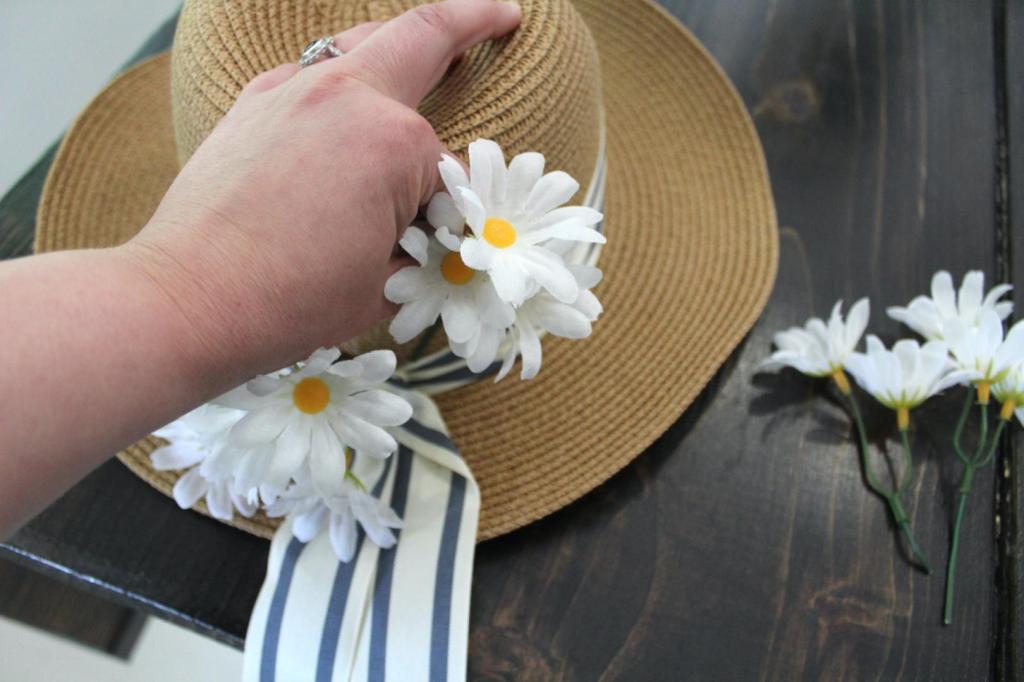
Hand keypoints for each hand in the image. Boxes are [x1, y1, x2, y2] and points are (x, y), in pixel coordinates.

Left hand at [123, 0, 520, 377]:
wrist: (189, 300)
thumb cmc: (289, 302)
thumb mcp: (384, 283)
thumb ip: (418, 243)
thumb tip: (427, 231)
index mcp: (394, 143)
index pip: (450, 166)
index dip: (454, 206)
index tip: (448, 235)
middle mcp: (345, 97)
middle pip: (423, 37)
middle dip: (470, 19)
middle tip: (501, 13)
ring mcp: (292, 91)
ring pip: (361, 43)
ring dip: (399, 41)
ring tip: (425, 47)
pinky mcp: (253, 103)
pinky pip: (310, 72)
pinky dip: (339, 77)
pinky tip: (344, 103)